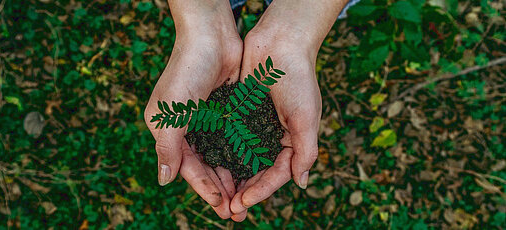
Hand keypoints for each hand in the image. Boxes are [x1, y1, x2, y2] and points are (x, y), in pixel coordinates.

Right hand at [144, 0, 241, 218]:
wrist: (211, 36)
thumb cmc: (186, 72)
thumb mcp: (171, 113)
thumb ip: (167, 148)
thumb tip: (164, 181)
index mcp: (169, 130)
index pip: (187, 167)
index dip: (204, 188)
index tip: (221, 206)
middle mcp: (187, 128)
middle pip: (205, 166)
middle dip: (220, 189)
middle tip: (237, 212)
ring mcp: (208, 120)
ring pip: (221, 156)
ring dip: (233, 177)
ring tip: (247, 197)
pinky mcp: (226, 111)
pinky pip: (234, 139)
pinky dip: (242, 156)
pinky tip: (254, 170)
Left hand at [228, 0, 347, 220]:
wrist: (280, 42)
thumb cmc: (298, 79)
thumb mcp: (306, 117)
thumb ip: (305, 151)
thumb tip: (302, 184)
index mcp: (292, 141)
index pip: (276, 174)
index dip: (261, 191)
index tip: (243, 202)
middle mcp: (273, 137)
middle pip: (257, 172)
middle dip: (244, 191)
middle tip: (228, 209)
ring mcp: (255, 126)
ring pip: (241, 159)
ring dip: (230, 177)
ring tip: (217, 195)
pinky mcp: (239, 113)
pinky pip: (229, 138)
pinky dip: (221, 153)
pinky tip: (208, 165)